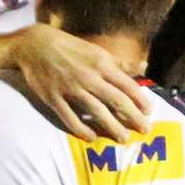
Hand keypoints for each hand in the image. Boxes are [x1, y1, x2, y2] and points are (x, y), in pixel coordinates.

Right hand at [12, 24, 152, 141]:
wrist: (35, 45)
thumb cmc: (69, 47)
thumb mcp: (97, 51)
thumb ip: (120, 63)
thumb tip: (144, 67)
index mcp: (101, 64)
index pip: (127, 85)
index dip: (141, 100)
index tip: (149, 111)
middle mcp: (89, 77)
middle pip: (117, 101)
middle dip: (133, 117)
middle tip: (145, 130)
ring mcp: (70, 89)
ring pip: (96, 111)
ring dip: (112, 126)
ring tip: (123, 138)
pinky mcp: (54, 98)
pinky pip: (70, 117)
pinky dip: (81, 129)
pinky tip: (91, 137)